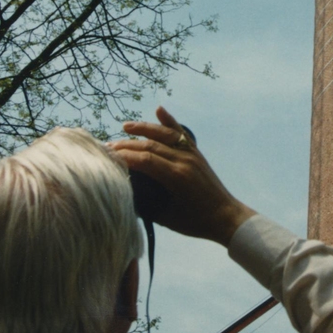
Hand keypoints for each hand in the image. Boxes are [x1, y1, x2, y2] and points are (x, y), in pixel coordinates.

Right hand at [111, 106, 255, 246]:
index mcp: (176, 177)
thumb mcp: (167, 218)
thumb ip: (147, 204)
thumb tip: (126, 192)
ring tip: (124, 126)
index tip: (107, 157)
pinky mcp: (196, 153)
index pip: (144, 161)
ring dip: (143, 129)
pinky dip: (169, 121)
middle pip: (150, 146)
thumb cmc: (196, 222)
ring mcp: (191, 154)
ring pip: (164, 135)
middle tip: (107, 147)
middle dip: (127, 145)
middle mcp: (184, 160)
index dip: (124, 157)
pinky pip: (180, 133)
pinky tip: (159, 110)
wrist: (226, 216)